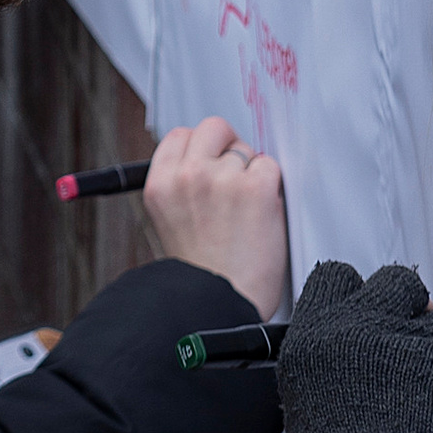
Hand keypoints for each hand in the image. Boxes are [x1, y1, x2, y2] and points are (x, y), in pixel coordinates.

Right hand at [140, 115, 288, 317]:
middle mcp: (188, 176)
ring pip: (246, 150)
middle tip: (234, 180)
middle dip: (228, 148)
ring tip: (245, 212)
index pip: (180, 135)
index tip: (210, 164)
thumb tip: (209, 160)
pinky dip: (272, 188)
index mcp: (160, 184)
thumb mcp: (170, 222)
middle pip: (214, 128)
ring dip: (251, 174)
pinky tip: (261, 216)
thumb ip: (183, 186)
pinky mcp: (256, 188)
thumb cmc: (201, 274)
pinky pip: (270, 167)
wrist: (220, 304)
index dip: (201, 149)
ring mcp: (222, 179)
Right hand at [277, 258, 432, 432]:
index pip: (338, 277)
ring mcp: (410, 346)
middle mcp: (359, 330)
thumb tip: (376, 333)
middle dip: (404, 307)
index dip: (357, 298)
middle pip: (396, 281)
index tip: (366, 321)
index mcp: (314, 338)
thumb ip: (339, 357)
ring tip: (422, 397)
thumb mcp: (314, 402)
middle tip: (403, 348)